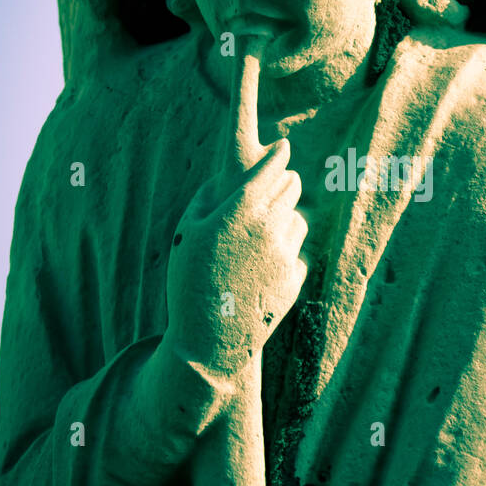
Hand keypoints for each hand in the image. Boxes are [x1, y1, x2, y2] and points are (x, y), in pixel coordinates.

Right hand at [161, 34, 308, 378]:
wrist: (208, 338)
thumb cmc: (189, 281)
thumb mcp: (186, 233)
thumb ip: (207, 200)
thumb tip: (223, 180)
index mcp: (238, 212)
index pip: (270, 169)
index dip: (278, 155)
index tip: (283, 147)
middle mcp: (266, 229)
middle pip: (292, 188)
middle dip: (285, 182)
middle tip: (277, 183)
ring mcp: (285, 254)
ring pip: (300, 219)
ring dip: (287, 218)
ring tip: (265, 232)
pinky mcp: (296, 278)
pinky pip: (299, 252)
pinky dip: (287, 252)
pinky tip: (265, 265)